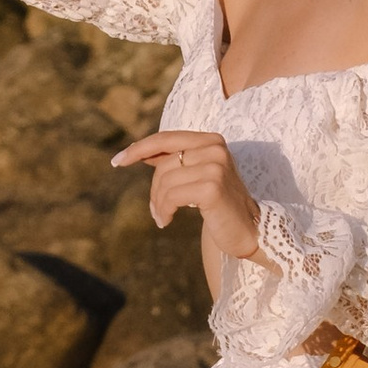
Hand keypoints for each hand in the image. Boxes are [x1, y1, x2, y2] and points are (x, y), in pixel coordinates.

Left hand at [112, 130, 261, 258]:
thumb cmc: (221, 203)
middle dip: (153, 190)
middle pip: (163, 164)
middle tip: (156, 210)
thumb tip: (140, 152)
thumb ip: (175, 160)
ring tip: (162, 217)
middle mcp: (215, 148)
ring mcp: (215, 167)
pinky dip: (164, 210)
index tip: (117, 161)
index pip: (166, 138)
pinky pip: (171, 196)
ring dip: (158, 204)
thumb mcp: (198, 174)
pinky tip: (167, 220)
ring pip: (165, 181)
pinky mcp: (212, 188)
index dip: (139, 148)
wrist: (249, 230)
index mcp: (211, 140)